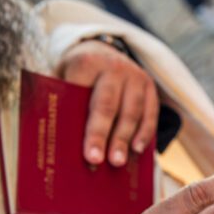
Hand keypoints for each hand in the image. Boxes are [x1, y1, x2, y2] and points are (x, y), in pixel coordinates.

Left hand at [58, 39, 158, 166]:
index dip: (76, 121)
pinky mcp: (149, 86)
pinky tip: (137, 149)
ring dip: (123, 138)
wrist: (103, 52)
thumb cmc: (79, 76)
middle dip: (100, 134)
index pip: (80, 93)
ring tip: (117, 161)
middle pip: (106, 104)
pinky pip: (150, 112)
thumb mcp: (65, 78)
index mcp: (86, 62)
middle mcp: (113, 66)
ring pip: (131, 110)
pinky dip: (144, 132)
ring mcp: (134, 75)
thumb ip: (64, 102)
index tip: (73, 144)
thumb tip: (63, 142)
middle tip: (96, 159)